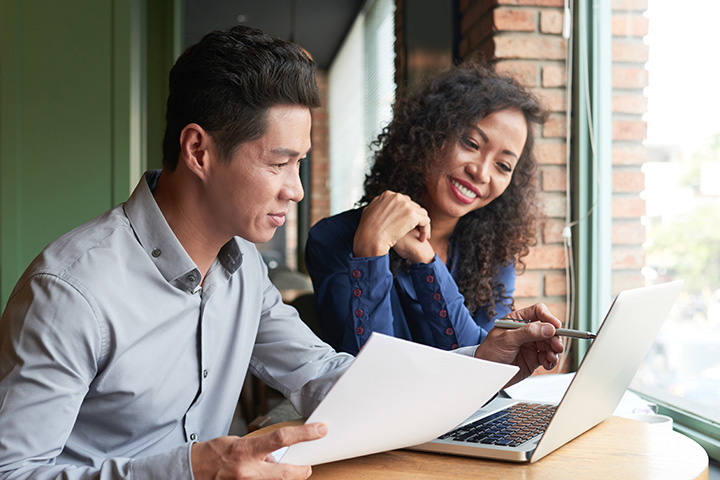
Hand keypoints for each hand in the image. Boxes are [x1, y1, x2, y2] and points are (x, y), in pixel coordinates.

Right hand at [191, 423, 326, 479]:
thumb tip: (276, 455)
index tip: (319, 430)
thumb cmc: (212, 453)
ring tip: (284, 471)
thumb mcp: (237, 442)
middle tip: (307, 467)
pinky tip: (265, 474)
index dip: (304, 434)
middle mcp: (247, 471)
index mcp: (245, 450)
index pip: (281, 439)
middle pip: (286, 473)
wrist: (191, 470)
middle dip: (302, 471)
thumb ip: (258, 448)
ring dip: (283, 477)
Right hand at [353, 191, 433, 262]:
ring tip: (420, 235)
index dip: (405, 214)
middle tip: (415, 230)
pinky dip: (426, 230)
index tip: (406, 224)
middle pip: (413, 206)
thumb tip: (376, 208)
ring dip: (422, 224)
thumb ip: (376, 208)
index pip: (403, 201)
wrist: (369, 238)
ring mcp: (405, 204)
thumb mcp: (368, 213)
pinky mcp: (412, 214)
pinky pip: (425, 221)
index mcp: (387, 195)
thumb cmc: (366, 231)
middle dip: (414, 219)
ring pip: (421, 213)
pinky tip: (422, 238)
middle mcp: (397, 197)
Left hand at [474, 304, 563, 385]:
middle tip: (557, 347)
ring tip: (551, 358)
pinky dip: (551, 360)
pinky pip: (548, 357)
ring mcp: (530, 345)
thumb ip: (528, 332)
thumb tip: (549, 328)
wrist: (485, 373)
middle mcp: (526, 331)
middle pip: (548, 329)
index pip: (538, 312)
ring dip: (554, 351)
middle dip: (554, 338)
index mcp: (517, 320)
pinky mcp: (533, 358)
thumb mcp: (507, 339)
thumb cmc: (490, 352)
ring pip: (550, 344)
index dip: (548, 318)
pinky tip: (548, 364)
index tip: (556, 326)